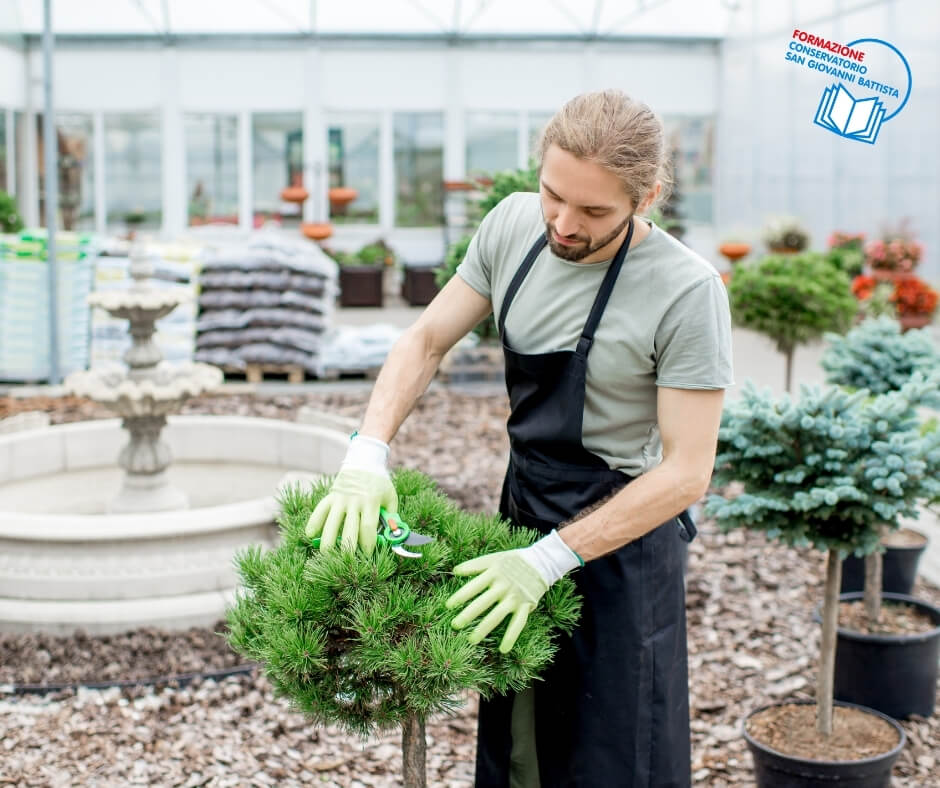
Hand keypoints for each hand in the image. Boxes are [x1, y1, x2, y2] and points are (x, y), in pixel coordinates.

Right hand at [305, 434, 397, 554]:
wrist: (364, 462)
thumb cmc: (380, 484)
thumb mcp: (391, 497)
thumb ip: (392, 517)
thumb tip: (393, 537)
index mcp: (372, 502)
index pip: (368, 527)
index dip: (367, 544)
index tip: (367, 555)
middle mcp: (355, 501)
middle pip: (348, 529)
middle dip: (347, 547)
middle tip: (346, 561)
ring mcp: (341, 499)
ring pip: (332, 522)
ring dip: (328, 540)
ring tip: (326, 554)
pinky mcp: (331, 496)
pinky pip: (320, 509)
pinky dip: (314, 521)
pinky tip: (310, 534)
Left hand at [445, 530, 581, 652]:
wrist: (542, 562)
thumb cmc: (513, 561)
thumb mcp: (494, 558)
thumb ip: (475, 565)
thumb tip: (454, 571)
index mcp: (494, 573)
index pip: (473, 586)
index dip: (460, 596)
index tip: (448, 606)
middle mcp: (503, 586)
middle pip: (483, 602)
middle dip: (468, 614)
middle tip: (455, 625)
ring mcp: (514, 597)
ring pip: (498, 615)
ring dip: (484, 628)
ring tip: (471, 640)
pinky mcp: (526, 605)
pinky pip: (518, 623)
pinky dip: (511, 636)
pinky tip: (503, 649)